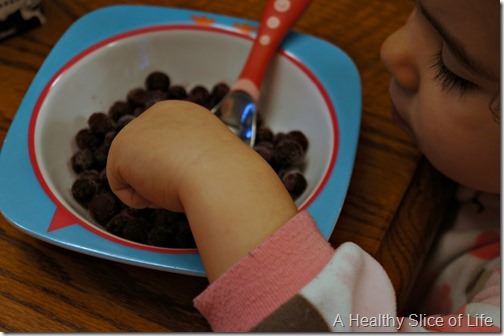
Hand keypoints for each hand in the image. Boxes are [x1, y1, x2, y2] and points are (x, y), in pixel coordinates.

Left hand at [107, 100, 297, 280]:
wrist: (219, 177)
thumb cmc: (228, 171)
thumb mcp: (223, 149)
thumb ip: (211, 140)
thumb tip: (248, 86)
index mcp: (185, 112)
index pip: (170, 147)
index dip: (181, 168)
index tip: (199, 176)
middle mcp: (159, 113)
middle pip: (150, 160)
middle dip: (164, 176)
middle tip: (191, 180)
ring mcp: (136, 129)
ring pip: (137, 175)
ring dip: (155, 188)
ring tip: (180, 183)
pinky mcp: (120, 150)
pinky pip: (124, 190)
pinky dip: (142, 199)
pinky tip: (163, 188)